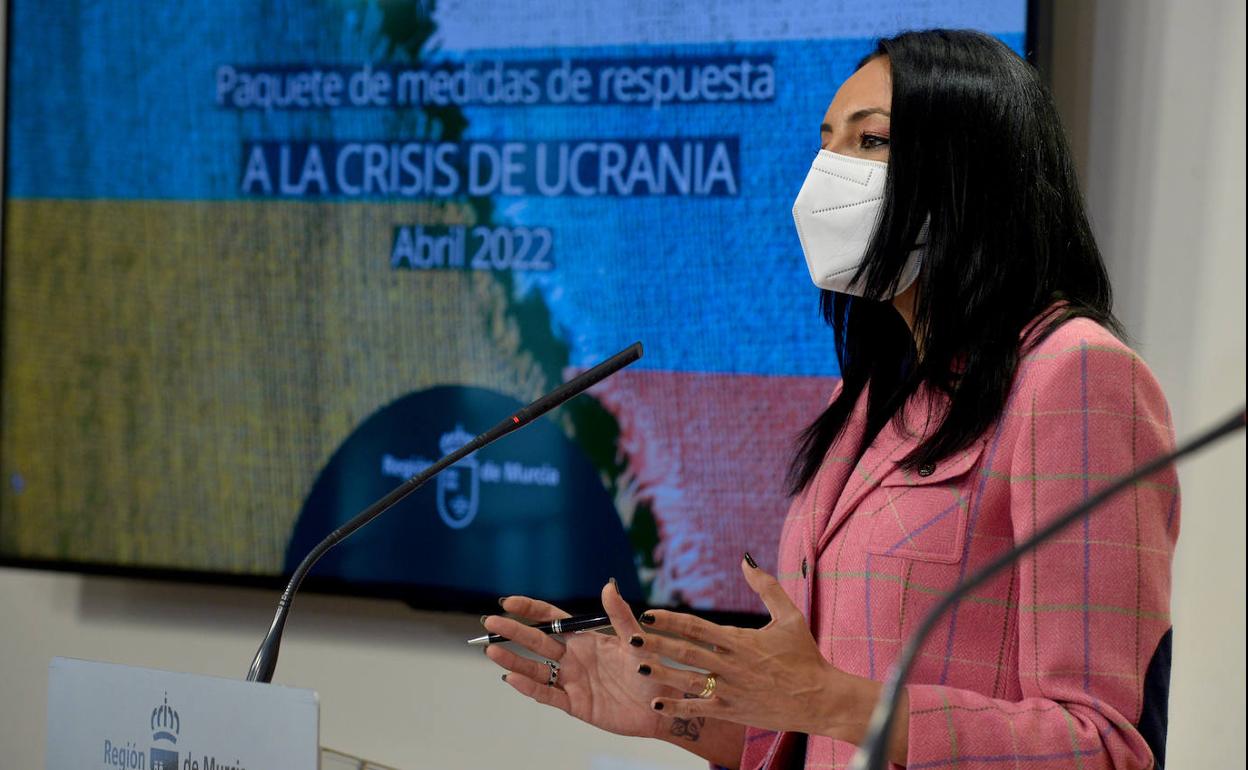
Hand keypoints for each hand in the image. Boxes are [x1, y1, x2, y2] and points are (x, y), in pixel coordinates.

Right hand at [482, 581, 688, 740]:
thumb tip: (608, 585)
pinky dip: (529, 688)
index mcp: (586, 638)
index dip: (530, 609)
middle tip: (489, 623)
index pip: (552, 619)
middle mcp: (574, 658)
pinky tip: (512, 678)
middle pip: (538, 641)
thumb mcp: (637, 640)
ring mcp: (573, 681)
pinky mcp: (576, 704)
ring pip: (537, 669)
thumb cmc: (653, 669)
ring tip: (491, 650)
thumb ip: (620, 615)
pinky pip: (548, 695)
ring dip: (514, 659)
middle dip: (514, 632)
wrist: (664, 705)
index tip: (508, 602)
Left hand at [628, 556, 881, 742]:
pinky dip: (677, 706)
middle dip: (657, 644)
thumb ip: (766, 587)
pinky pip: (700, 710)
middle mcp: (732, 666)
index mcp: (740, 641)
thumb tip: (746, 559)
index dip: (670, 620)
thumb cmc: (805, 656)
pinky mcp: (733, 711)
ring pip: (688, 681)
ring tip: (637, 666)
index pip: (697, 627)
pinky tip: (657, 702)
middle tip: (631, 638)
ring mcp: (731, 691)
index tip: (648, 614)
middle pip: (686, 652)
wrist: (820, 699)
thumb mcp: (789, 616)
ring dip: (661, 674)